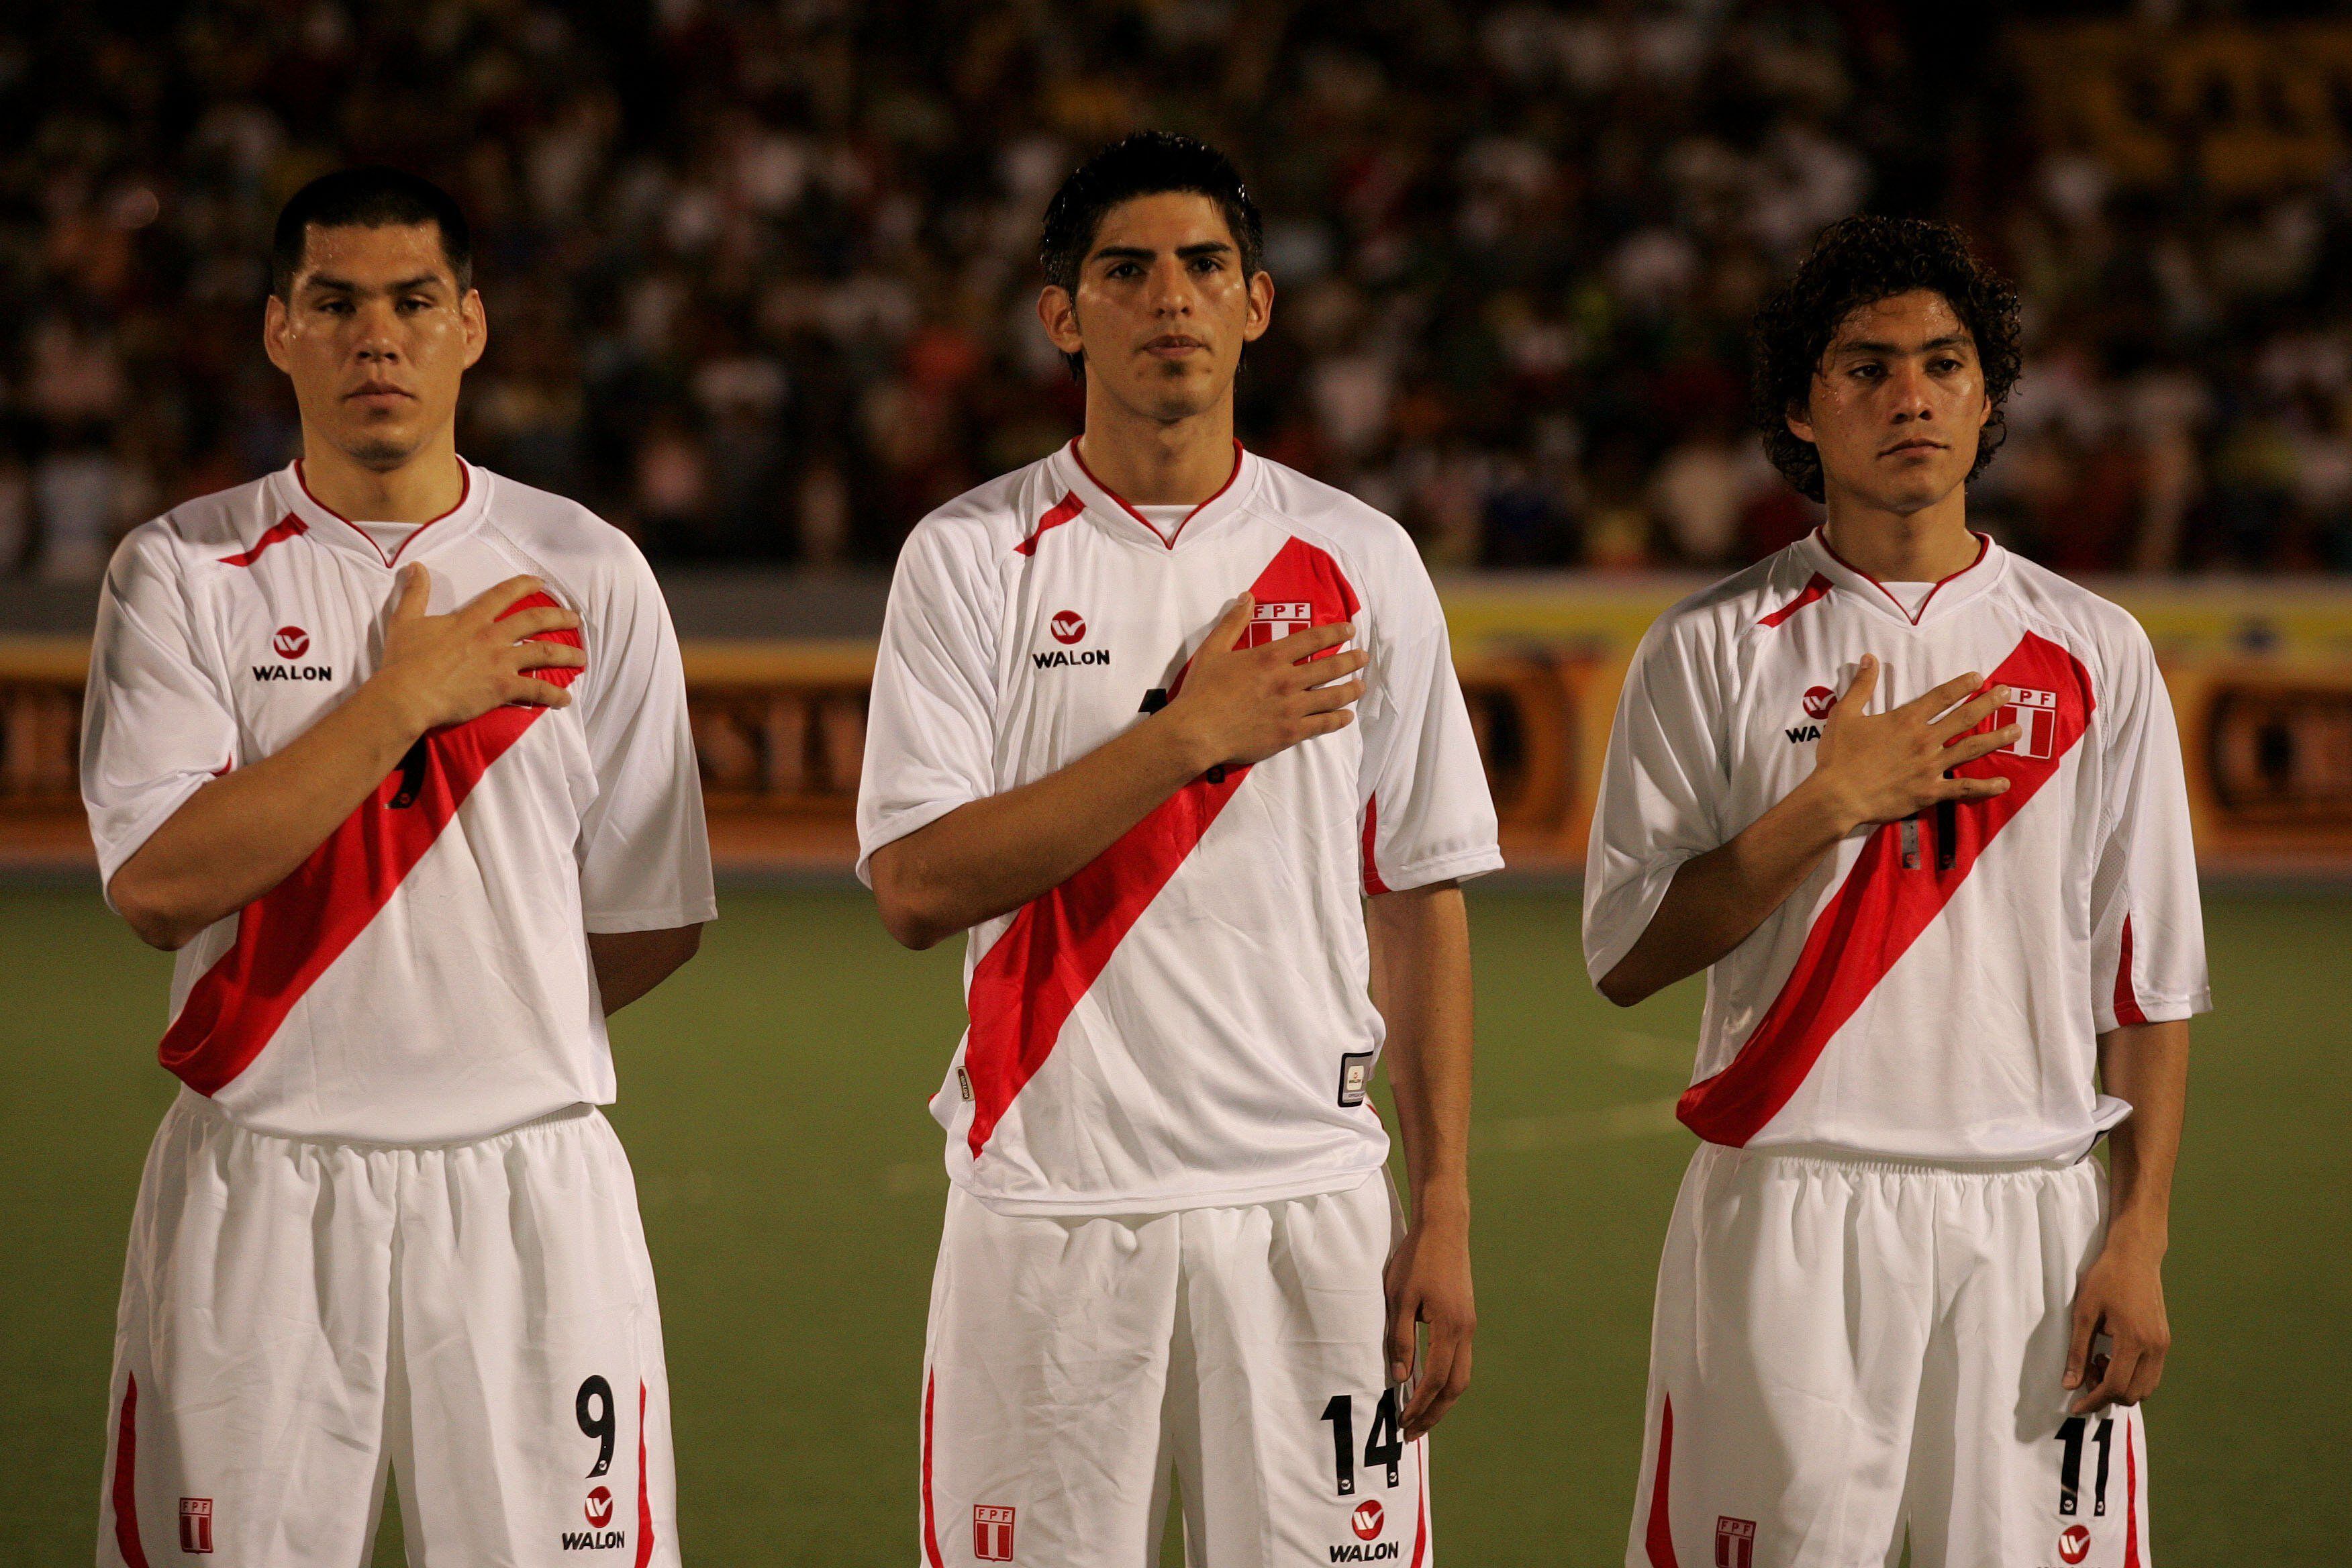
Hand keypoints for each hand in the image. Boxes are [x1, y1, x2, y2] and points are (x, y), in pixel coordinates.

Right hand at [372, 568, 585, 732]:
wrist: (407, 695)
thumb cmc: (404, 661)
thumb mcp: (405, 620)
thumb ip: (415, 593)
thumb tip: (415, 567)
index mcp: (471, 619)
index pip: (504, 594)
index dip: (525, 585)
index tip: (541, 582)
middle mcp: (491, 636)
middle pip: (535, 620)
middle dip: (559, 617)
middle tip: (575, 619)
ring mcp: (500, 662)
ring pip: (545, 653)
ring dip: (567, 655)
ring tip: (582, 658)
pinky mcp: (502, 688)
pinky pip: (537, 690)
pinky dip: (554, 694)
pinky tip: (566, 699)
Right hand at [1162, 594, 1367, 772]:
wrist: (1197, 732)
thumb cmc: (1202, 690)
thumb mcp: (1213, 649)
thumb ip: (1233, 622)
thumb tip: (1247, 597)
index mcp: (1271, 657)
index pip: (1313, 640)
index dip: (1335, 632)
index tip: (1350, 629)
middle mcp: (1287, 680)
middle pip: (1330, 667)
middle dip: (1351, 660)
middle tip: (1363, 657)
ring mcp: (1292, 708)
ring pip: (1333, 696)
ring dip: (1350, 690)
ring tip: (1360, 686)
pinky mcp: (1290, 732)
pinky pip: (1323, 725)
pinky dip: (1338, 719)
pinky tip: (1346, 717)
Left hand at [1383, 1211, 1474, 1440]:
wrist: (1444, 1228)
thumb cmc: (1417, 1259)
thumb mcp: (1399, 1298)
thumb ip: (1400, 1339)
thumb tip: (1402, 1378)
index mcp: (1449, 1327)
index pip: (1437, 1379)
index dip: (1420, 1405)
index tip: (1403, 1423)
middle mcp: (1465, 1331)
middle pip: (1456, 1386)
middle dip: (1434, 1412)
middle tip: (1412, 1432)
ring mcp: (1468, 1325)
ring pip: (1462, 1375)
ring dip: (1442, 1399)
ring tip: (1421, 1416)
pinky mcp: (1466, 1318)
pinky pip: (1460, 1359)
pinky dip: (1447, 1380)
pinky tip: (1430, 1384)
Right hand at [1808, 655, 2019, 831]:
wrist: (1837, 796)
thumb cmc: (1838, 756)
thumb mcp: (1844, 714)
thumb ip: (1861, 686)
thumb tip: (1869, 658)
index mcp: (1905, 720)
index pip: (1941, 696)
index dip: (1962, 685)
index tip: (1979, 677)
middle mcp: (1924, 740)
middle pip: (1965, 718)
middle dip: (1989, 704)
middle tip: (2008, 694)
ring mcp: (1931, 766)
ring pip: (1972, 749)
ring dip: (1996, 738)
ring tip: (2016, 731)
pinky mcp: (1930, 791)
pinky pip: (1964, 788)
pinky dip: (1986, 787)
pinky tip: (2005, 783)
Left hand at [2065, 1230, 2170, 1412]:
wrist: (2136, 1256)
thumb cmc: (2106, 1279)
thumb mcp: (2084, 1313)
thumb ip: (2077, 1351)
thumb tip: (2070, 1385)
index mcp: (2134, 1341)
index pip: (2115, 1387)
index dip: (2094, 1401)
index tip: (2076, 1407)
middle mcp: (2154, 1348)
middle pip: (2134, 1394)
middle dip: (2107, 1394)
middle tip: (2086, 1371)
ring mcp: (2163, 1345)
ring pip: (2146, 1387)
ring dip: (2122, 1386)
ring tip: (2099, 1361)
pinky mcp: (2165, 1341)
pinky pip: (2152, 1374)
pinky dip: (2133, 1377)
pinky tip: (2113, 1356)